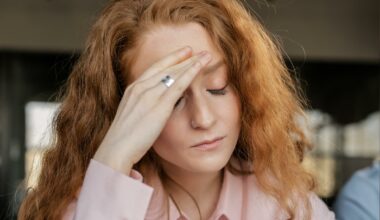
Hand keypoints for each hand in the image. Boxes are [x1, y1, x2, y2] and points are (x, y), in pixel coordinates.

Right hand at [93, 46, 211, 173]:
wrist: (116, 150)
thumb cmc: (123, 141)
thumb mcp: (131, 119)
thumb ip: (141, 110)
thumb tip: (150, 112)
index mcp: (132, 90)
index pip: (154, 69)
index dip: (169, 60)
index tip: (181, 54)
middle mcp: (140, 87)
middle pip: (166, 67)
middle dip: (182, 57)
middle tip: (196, 50)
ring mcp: (149, 95)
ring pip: (174, 73)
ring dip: (191, 63)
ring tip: (206, 56)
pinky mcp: (159, 105)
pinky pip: (179, 85)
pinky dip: (191, 73)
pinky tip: (200, 67)